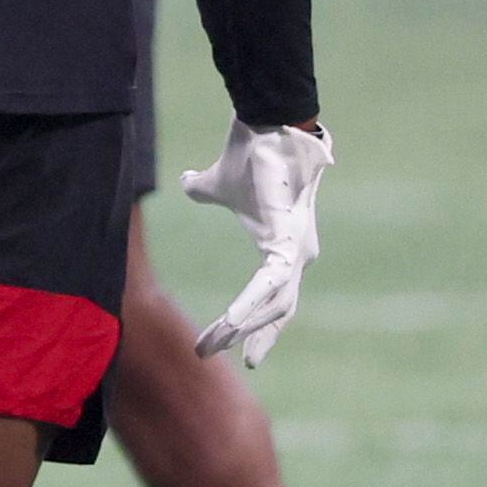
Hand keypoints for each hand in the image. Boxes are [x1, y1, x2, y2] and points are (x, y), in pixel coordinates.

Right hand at [180, 119, 332, 367]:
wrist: (266, 129)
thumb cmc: (249, 155)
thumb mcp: (216, 184)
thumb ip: (202, 190)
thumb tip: (187, 182)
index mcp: (284, 246)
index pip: (278, 297)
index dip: (262, 325)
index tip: (245, 353)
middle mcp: (298, 253)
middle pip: (280, 309)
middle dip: (253, 337)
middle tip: (222, 357)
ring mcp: (297, 250)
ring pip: (276, 305)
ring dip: (244, 328)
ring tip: (212, 344)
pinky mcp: (288, 242)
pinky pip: (270, 285)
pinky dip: (249, 306)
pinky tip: (228, 323)